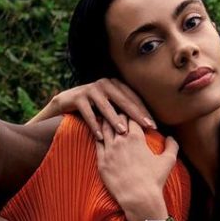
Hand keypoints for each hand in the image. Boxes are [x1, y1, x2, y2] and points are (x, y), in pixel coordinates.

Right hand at [27, 78, 154, 139]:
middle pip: (123, 101)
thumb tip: (146, 123)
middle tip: (147, 127)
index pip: (133, 98)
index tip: (154, 125)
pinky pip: (88, 113)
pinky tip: (100, 136)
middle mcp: (105, 84)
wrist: (65, 102)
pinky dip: (94, 125)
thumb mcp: (110, 105)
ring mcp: (90, 90)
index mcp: (115, 85)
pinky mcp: (78, 97)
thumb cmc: (93, 107)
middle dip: (136, 115)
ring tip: (124, 131)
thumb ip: (123, 109)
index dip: (144, 111)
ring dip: (115, 120)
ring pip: (106, 107)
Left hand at [96, 119, 177, 220]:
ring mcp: (109, 151)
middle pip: (116, 119)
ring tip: (103, 115)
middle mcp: (121, 141)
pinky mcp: (101, 161)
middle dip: (118, 114)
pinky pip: (97, 143)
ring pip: (104, 129)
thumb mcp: (168, 161)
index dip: (132, 113)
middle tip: (116, 110)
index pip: (132, 117)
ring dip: (105, 121)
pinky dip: (97, 135)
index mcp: (136, 137)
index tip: (131, 112)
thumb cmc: (154, 180)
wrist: (138, 197)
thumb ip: (172, 146)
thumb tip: (170, 137)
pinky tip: (97, 132)